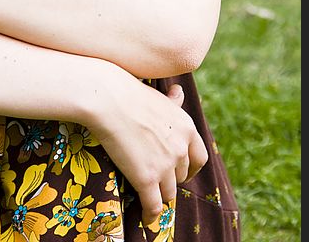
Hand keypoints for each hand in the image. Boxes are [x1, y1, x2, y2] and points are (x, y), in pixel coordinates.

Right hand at [86, 70, 207, 225]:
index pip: (200, 158)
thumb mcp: (159, 97)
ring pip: (168, 193)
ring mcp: (165, 165)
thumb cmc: (129, 94)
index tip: (181, 173)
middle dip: (170, 179)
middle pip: (181, 176)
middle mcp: (181, 148)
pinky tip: (145, 218)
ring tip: (148, 196)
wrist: (109, 100)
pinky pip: (154, 206)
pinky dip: (150, 215)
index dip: (190, 169)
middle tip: (156, 180)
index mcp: (187, 128)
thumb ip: (172, 101)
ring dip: (158, 195)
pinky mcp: (146, 179)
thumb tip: (179, 91)